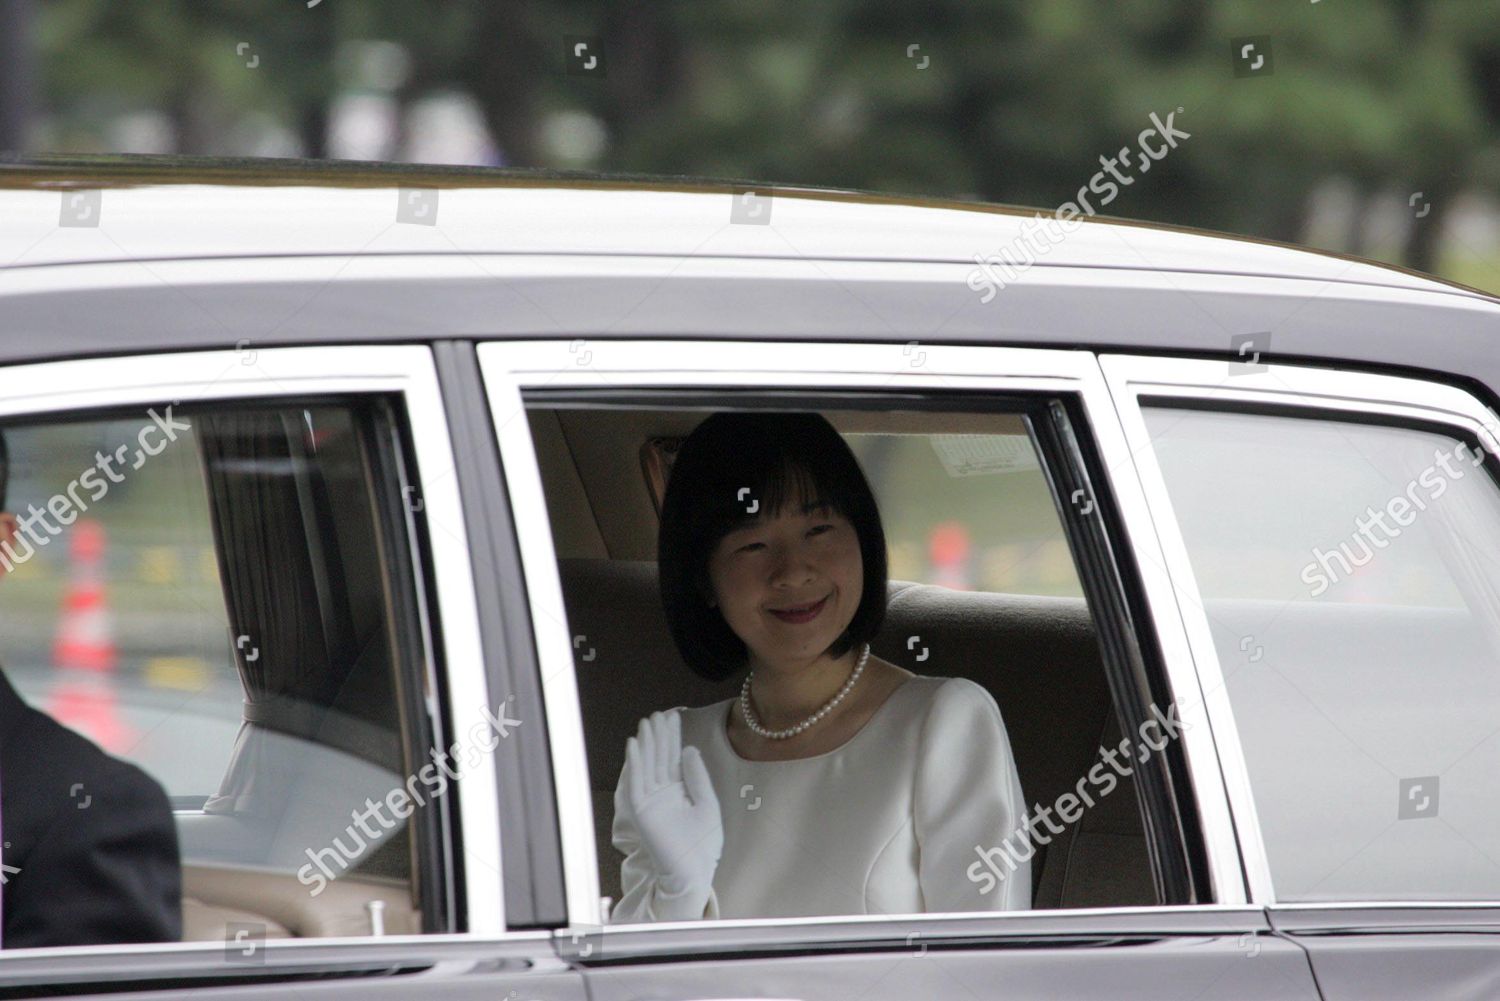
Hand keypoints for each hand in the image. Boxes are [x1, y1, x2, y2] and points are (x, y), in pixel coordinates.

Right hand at [623, 709, 721, 899]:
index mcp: (678, 791)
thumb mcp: (707, 803)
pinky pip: (635, 783)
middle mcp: (662, 793)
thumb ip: (697, 777)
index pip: (673, 758)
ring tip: (646, 723)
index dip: (672, 738)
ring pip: (646, 766)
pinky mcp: (641, 811)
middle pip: (659, 758)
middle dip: (658, 736)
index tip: (672, 717)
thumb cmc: (703, 845)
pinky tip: (634, 745)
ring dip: (645, 744)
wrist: (695, 872)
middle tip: (657, 714)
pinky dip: (634, 764)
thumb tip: (689, 748)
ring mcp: (651, 801)